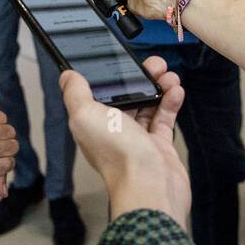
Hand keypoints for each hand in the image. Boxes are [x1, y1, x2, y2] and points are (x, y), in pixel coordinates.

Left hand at [59, 58, 190, 230]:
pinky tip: (176, 91)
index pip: (99, 92)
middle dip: (141, 76)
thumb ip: (76, 93)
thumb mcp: (86, 116)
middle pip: (126, 95)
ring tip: (169, 75)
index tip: (123, 57)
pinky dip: (170, 102)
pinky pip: (164, 118)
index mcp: (92, 122)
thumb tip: (67, 76)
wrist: (151, 187)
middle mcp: (113, 130)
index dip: (111, 74)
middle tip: (155, 63)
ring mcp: (137, 138)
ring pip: (147, 104)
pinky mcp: (158, 146)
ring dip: (158, 86)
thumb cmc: (118, 157)